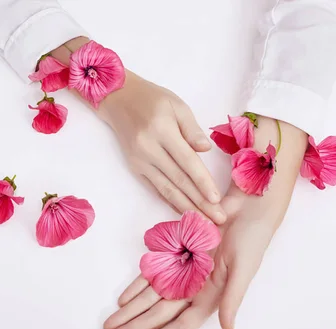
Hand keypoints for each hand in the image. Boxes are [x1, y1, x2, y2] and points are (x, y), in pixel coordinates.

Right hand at [50, 38, 224, 223]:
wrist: (118, 99)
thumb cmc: (152, 99)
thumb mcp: (176, 105)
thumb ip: (192, 129)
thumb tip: (205, 150)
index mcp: (161, 131)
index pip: (187, 162)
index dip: (202, 182)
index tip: (216, 199)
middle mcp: (148, 149)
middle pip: (178, 180)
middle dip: (199, 203)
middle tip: (217, 220)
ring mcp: (139, 161)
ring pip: (166, 189)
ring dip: (186, 208)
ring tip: (204, 223)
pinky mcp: (135, 168)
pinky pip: (155, 188)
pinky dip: (170, 202)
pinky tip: (183, 213)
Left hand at [102, 118, 307, 328]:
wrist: (247, 207)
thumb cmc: (252, 239)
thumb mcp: (243, 269)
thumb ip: (233, 298)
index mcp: (211, 297)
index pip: (181, 325)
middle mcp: (193, 289)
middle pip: (158, 315)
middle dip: (134, 328)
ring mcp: (183, 272)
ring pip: (151, 297)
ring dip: (131, 311)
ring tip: (110, 325)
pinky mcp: (176, 254)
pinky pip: (152, 274)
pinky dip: (137, 287)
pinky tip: (122, 299)